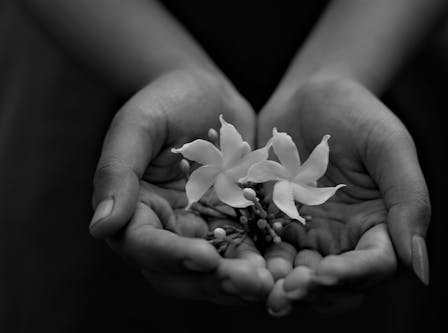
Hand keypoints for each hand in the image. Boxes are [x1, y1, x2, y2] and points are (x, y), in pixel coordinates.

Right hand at [89, 69, 271, 302]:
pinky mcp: (233, 223)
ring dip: (239, 280)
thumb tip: (101, 228)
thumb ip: (117, 171)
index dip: (172, 257)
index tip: (205, 258)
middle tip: (248, 282)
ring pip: (214, 269)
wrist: (208, 92)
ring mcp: (202, 228)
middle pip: (179, 272)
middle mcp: (166, 227)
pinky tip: (281, 266)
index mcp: (135, 209)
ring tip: (269, 282)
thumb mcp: (138, 124)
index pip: (144, 246)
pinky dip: (260, 261)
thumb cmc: (167, 100)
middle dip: (211, 282)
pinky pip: (245, 250)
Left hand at [258, 77, 429, 314]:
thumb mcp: (389, 146)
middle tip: (285, 293)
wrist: (311, 92)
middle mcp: (344, 239)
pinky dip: (252, 260)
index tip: (325, 274)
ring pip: (295, 273)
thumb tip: (421, 270)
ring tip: (256, 289)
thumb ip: (410, 201)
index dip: (352, 276)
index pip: (374, 265)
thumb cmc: (358, 112)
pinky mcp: (274, 223)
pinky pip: (263, 248)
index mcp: (379, 226)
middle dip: (310, 292)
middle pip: (333, 283)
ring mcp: (307, 233)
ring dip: (276, 285)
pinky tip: (234, 265)